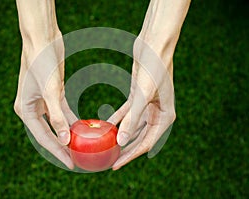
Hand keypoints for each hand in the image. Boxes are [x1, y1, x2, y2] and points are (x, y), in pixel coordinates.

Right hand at [14, 32, 77, 169]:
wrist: (42, 39)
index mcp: (25, 110)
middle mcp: (32, 108)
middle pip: (50, 133)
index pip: (43, 138)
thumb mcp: (49, 91)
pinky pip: (64, 111)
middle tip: (77, 159)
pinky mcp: (54, 94)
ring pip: (58, 123)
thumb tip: (64, 140)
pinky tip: (82, 127)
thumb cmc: (41, 62)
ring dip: (69, 133)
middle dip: (63, 147)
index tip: (71, 164)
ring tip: (81, 147)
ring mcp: (43, 101)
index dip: (57, 152)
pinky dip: (72, 119)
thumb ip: (56, 116)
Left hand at [108, 37, 175, 169]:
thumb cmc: (154, 68)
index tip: (115, 165)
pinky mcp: (138, 96)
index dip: (130, 156)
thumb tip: (121, 142)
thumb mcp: (142, 96)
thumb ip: (133, 120)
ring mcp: (148, 105)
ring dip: (120, 135)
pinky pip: (127, 112)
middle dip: (125, 149)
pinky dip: (117, 118)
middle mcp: (158, 113)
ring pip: (133, 126)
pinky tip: (107, 125)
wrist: (154, 45)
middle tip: (110, 160)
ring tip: (107, 146)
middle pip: (139, 137)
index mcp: (165, 117)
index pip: (146, 143)